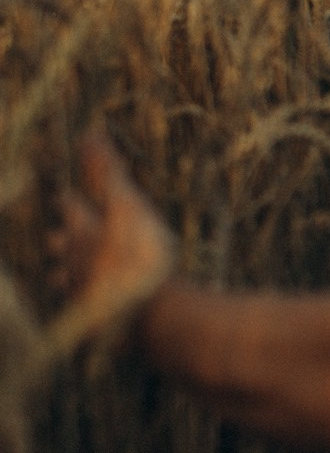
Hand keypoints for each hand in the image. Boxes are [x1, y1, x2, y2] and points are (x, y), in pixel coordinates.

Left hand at [49, 133, 175, 332]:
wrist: (147, 316)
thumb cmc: (139, 257)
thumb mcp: (127, 205)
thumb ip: (107, 172)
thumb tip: (89, 131)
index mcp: (84, 231)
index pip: (71, 208)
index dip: (70, 201)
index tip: (66, 195)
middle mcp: (76, 261)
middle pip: (62, 247)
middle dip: (61, 240)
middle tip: (58, 236)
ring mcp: (84, 292)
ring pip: (67, 278)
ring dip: (67, 274)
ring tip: (66, 274)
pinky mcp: (96, 320)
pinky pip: (85, 309)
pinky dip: (87, 304)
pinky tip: (92, 309)